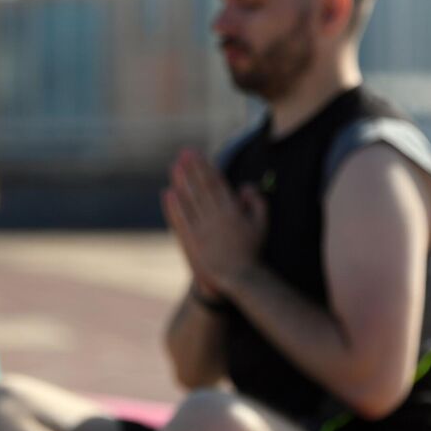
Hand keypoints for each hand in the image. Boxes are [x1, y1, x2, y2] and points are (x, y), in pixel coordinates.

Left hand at [161, 149, 265, 296]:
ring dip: (182, 181)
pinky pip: (181, 220)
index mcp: (233, 211)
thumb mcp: (262, 224)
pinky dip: (173, 206)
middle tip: (184, 152)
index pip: (216, 183)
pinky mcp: (191, 241)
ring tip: (175, 166)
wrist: (239, 278)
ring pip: (190, 200)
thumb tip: (244, 186)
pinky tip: (168, 193)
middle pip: (201, 187)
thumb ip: (257, 202)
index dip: (205, 167)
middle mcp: (215, 217)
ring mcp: (202, 229)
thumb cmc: (252, 251)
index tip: (197, 154)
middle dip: (192, 168)